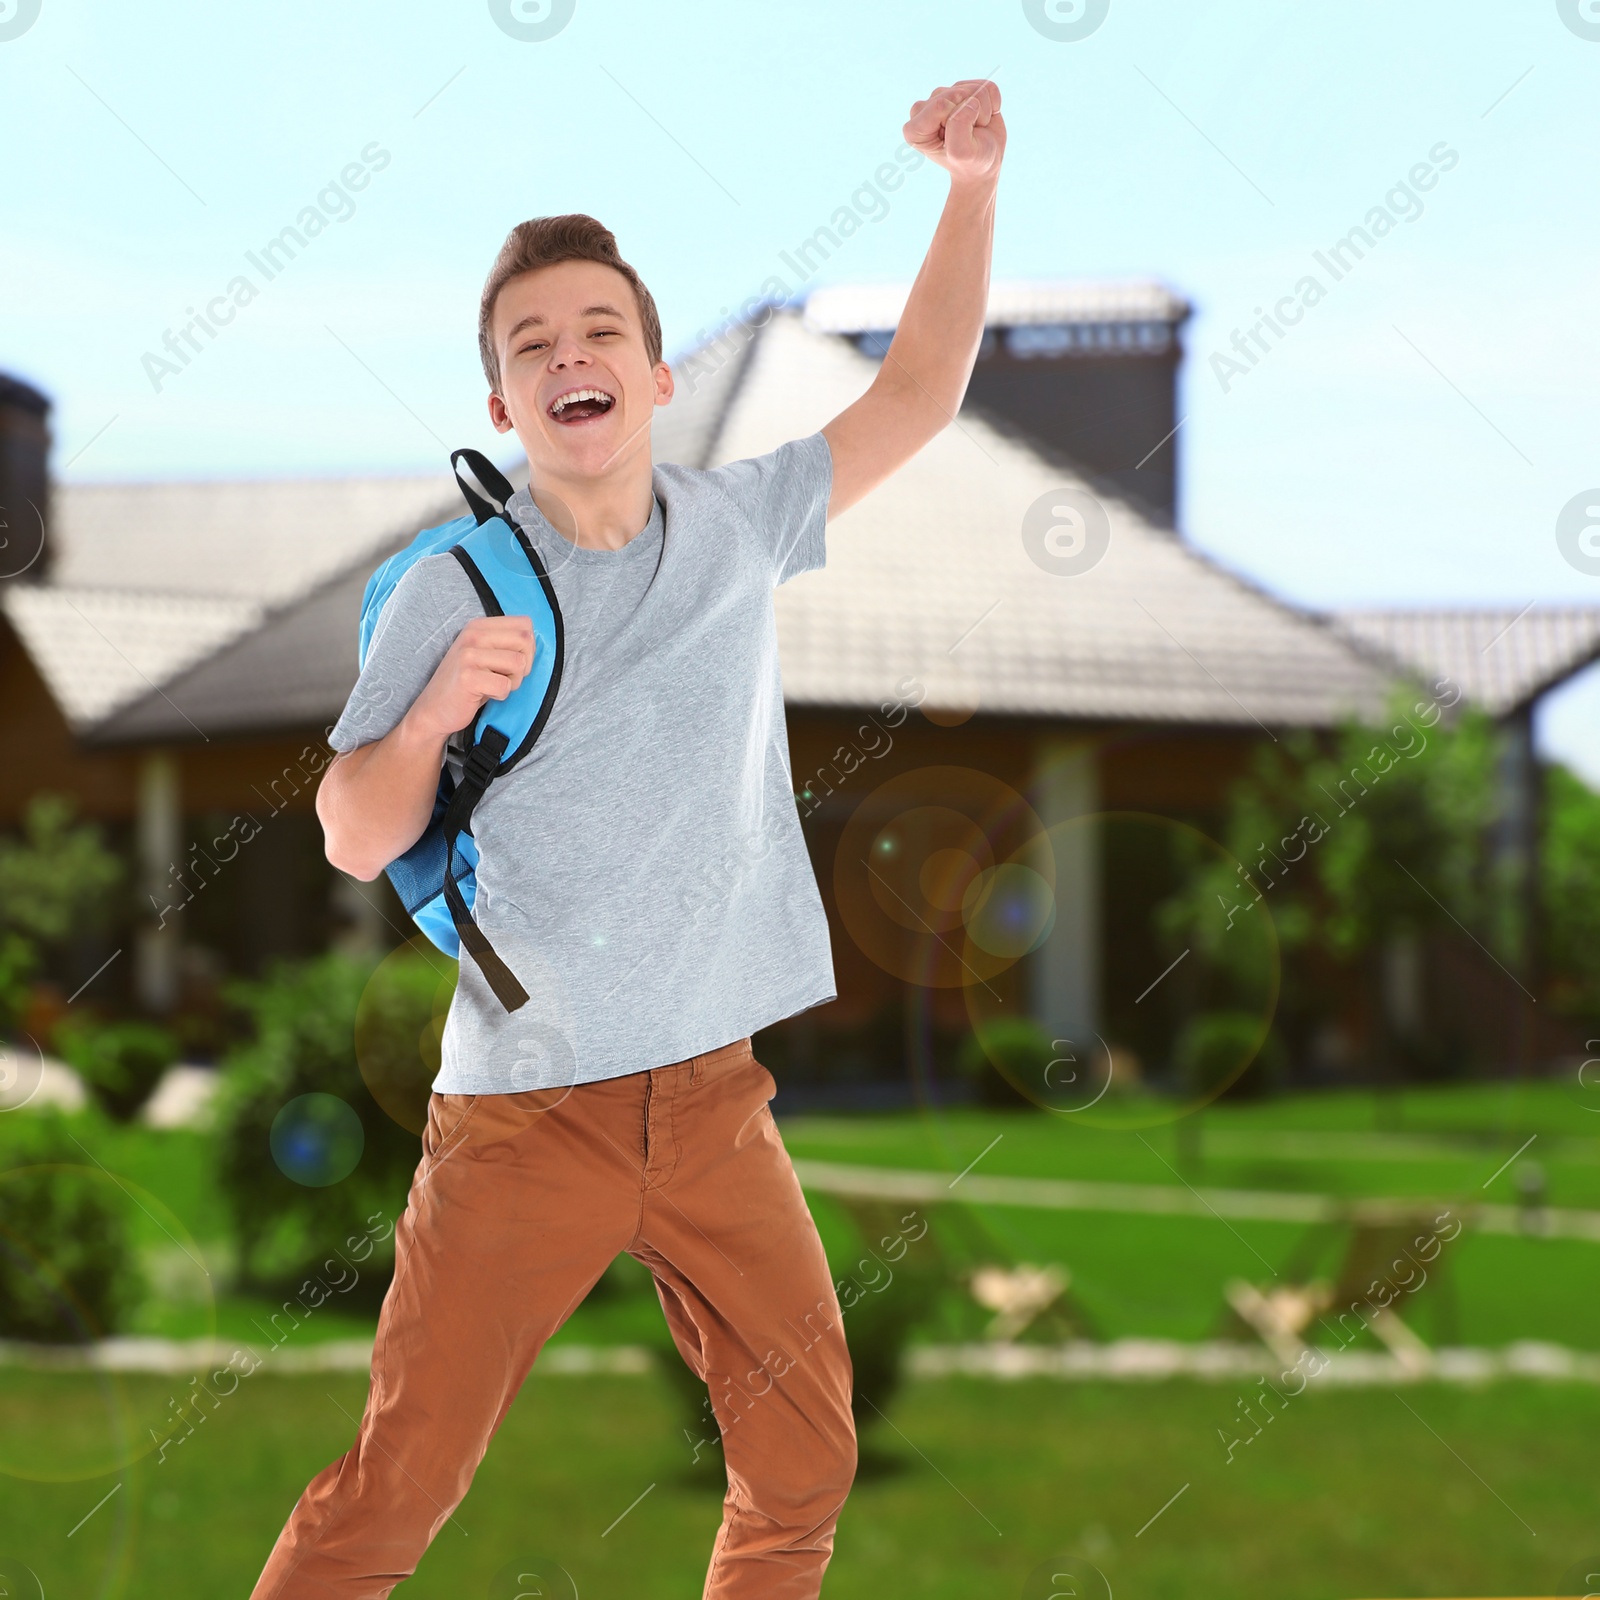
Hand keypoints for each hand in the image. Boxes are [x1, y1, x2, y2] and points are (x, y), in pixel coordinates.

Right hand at [407, 614, 535, 740]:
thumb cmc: (467, 684)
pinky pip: (505, 685)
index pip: (525, 624)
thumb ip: (506, 642)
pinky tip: (483, 694)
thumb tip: (534, 638)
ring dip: (513, 682)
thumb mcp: (485, 654)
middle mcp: (473, 635)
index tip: (512, 661)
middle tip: (504, 676)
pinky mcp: (468, 677)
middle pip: (526, 641)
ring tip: (492, 685)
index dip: (528, 647)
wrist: (434, 709)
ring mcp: (468, 655)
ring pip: (519, 663)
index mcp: (478, 626)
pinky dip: (500, 695)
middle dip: (524, 665)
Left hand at [904, 79, 1004, 186]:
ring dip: (982, 111)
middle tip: (969, 135)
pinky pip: (986, 86)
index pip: (941, 105)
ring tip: (975, 128)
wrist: (984, 163)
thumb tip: (971, 101)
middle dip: (971, 115)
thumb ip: (959, 127)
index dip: (958, 120)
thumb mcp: (962, 153)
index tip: (958, 139)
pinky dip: (992, 104)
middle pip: (956, 94)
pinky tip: (982, 118)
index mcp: (914, 129)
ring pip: (972, 89)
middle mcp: (924, 109)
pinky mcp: (963, 88)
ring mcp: (944, 96)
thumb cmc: (970, 163)